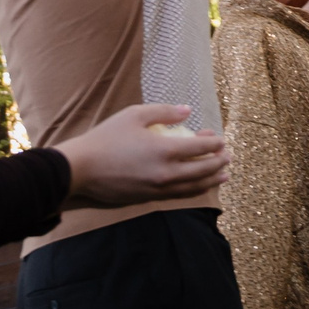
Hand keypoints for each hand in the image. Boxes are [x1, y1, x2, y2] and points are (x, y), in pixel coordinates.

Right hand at [57, 104, 231, 207]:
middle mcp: (166, 173)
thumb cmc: (107, 138)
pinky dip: (193, 190)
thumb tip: (188, 111)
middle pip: (202, 170)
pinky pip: (178, 195)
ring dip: (211, 180)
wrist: (80, 169)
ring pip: (193, 187)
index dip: (214, 144)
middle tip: (228, 157)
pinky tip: (198, 187)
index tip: (221, 139)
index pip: (200, 148)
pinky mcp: (148, 198)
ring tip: (224, 176)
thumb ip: (164, 112)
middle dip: (218, 163)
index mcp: (164, 150)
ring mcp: (158, 188)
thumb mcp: (134, 115)